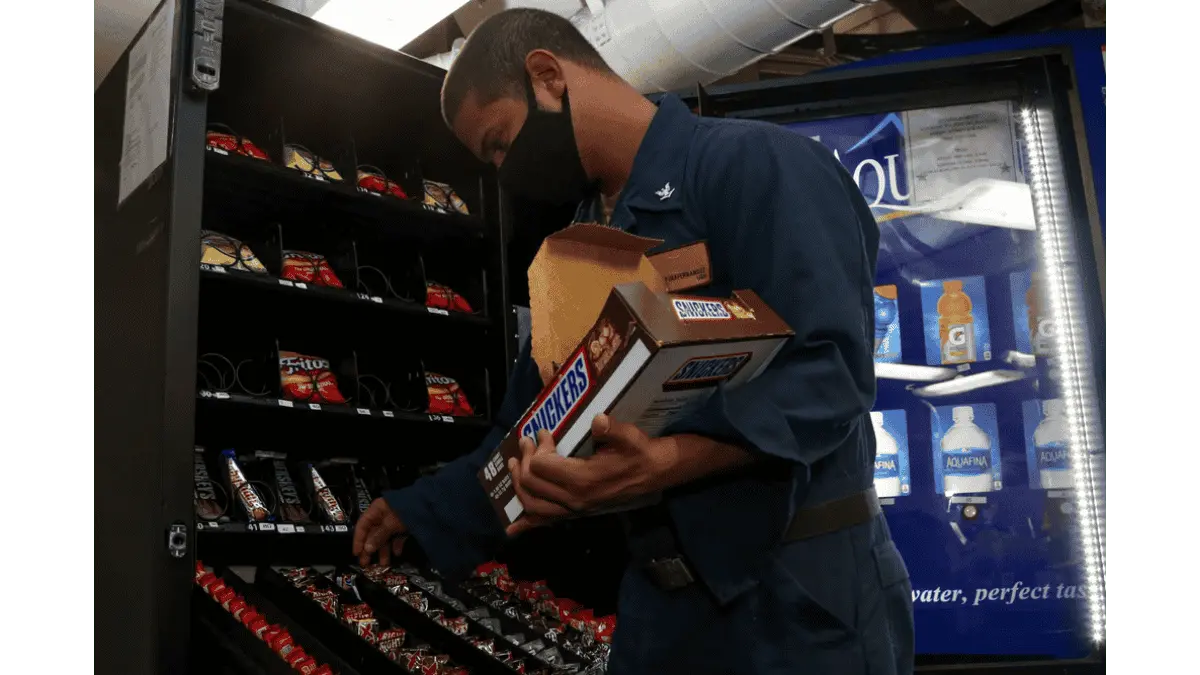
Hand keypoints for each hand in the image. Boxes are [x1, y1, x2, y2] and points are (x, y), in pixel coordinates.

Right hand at [352, 498, 407, 566]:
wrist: (431, 504)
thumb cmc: (407, 511)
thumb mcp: (391, 523)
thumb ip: (379, 536)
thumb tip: (367, 549)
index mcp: (377, 510)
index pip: (362, 525)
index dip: (358, 540)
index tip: (356, 554)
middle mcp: (384, 515)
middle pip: (373, 533)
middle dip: (370, 549)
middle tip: (366, 564)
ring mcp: (395, 520)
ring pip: (385, 537)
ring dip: (383, 550)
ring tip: (384, 564)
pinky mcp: (405, 525)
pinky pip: (397, 537)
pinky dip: (396, 545)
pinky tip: (397, 553)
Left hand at [506, 414, 674, 536]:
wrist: (655, 473)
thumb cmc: (639, 452)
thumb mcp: (629, 437)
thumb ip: (612, 430)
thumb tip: (598, 420)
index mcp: (583, 479)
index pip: (542, 465)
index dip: (537, 447)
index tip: (544, 432)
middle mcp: (574, 499)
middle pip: (532, 484)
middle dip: (524, 461)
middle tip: (526, 442)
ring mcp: (574, 509)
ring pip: (534, 505)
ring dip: (519, 486)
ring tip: (514, 466)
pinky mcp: (577, 512)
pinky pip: (547, 522)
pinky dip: (527, 524)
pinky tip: (512, 529)